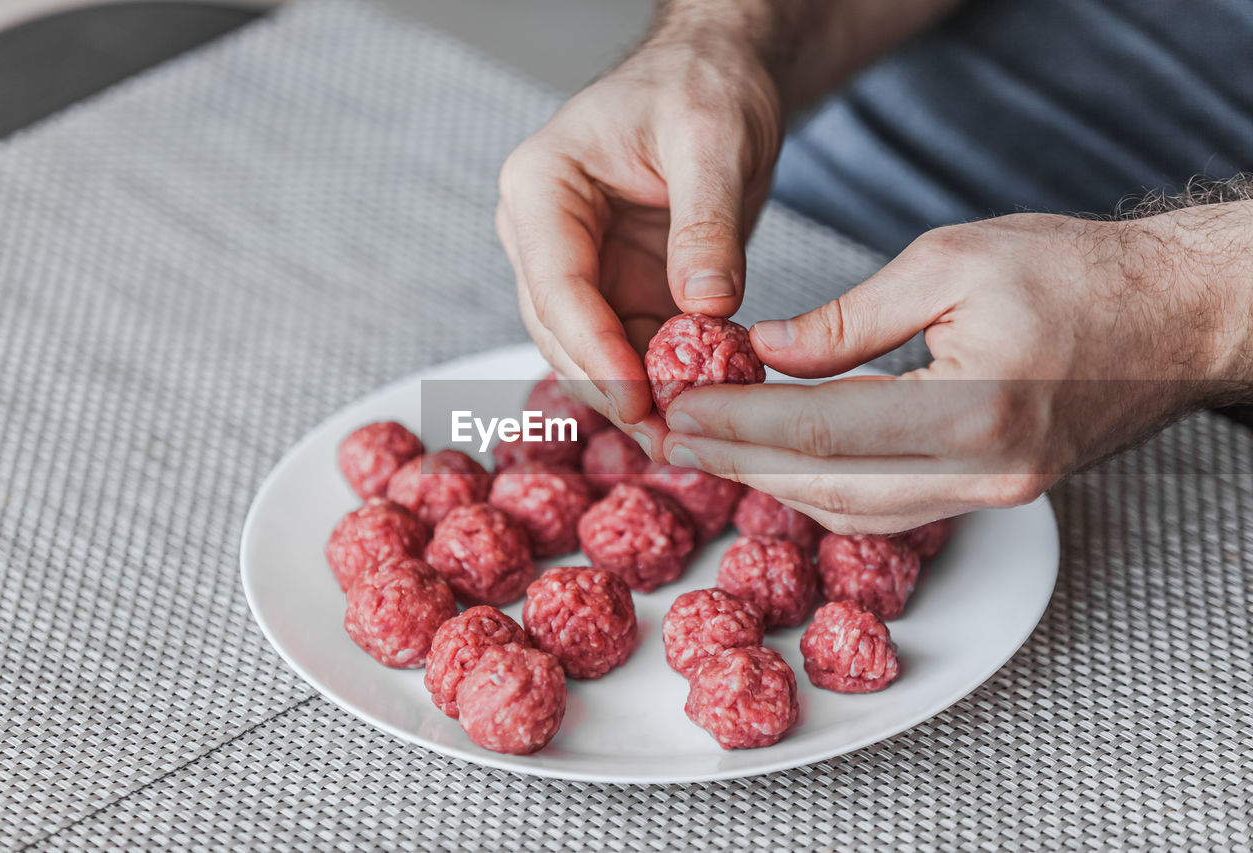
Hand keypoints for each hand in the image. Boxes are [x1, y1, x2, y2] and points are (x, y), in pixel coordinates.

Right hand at [495, 33, 782, 451]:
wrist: (718, 74)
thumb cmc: (703, 85)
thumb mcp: (713, 142)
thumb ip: (704, 224)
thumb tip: (704, 308)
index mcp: (542, 187)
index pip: (556, 284)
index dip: (594, 349)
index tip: (638, 397)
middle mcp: (543, 233)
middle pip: (561, 331)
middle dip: (611, 387)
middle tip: (666, 437)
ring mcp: (577, 265)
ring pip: (590, 351)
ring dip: (633, 395)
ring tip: (684, 439)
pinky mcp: (616, 287)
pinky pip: (630, 346)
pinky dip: (660, 381)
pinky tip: (697, 409)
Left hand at [661, 208, 1252, 532]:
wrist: (1177, 315)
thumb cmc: (1080, 272)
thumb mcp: (951, 262)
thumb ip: (848, 319)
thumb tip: (765, 351)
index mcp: (973, 410)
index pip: (818, 432)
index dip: (736, 425)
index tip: (677, 411)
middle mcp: (984, 472)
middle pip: (826, 489)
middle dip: (738, 466)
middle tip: (674, 440)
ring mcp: (993, 493)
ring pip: (855, 513)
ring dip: (775, 484)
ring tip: (714, 449)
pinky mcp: (993, 491)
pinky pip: (891, 509)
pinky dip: (827, 487)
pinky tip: (784, 459)